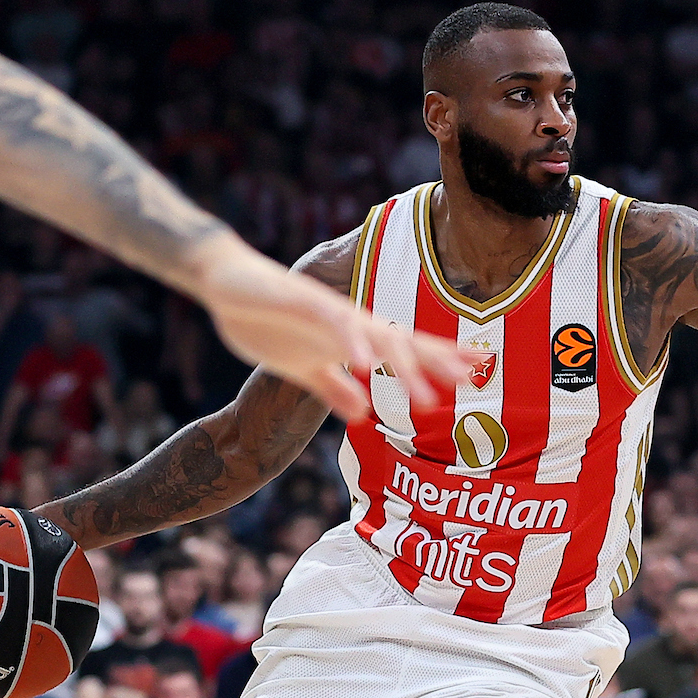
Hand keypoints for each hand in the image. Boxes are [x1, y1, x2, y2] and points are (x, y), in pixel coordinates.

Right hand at [190, 240, 466, 420]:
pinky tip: (367, 367)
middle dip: (438, 362)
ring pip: (377, 338)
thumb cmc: (262, 320)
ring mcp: (329, 311)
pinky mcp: (302, 302)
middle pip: (403, 342)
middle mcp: (349, 322)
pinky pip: (334, 324)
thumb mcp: (302, 369)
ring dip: (404, 367)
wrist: (222, 283)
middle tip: (474, 378)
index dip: (440, 360)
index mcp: (351, 338)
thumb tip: (363, 414)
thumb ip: (333, 388)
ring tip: (428, 397)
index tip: (475, 373)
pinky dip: (352, 345)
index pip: (406, 349)